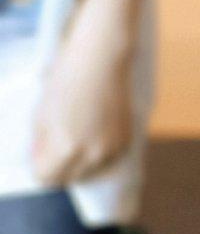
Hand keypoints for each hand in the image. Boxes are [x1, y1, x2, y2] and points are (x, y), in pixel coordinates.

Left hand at [31, 8, 134, 185]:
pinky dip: (99, 152)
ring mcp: (112, 149)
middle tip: (58, 139)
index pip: (44, 178)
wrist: (103, 54)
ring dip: (80, 162)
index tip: (41, 148)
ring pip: (89, 173)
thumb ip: (40, 143)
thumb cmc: (68, 77)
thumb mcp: (42, 113)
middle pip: (67, 179)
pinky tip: (95, 129)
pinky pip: (107, 160)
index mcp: (65, 149)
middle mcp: (91, 155)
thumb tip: (41, 158)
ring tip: (79, 133)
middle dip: (58, 165)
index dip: (39, 163)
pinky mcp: (126, 140)